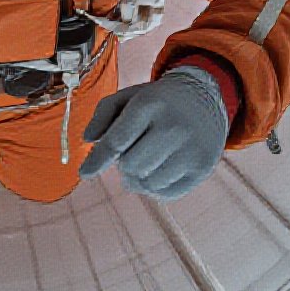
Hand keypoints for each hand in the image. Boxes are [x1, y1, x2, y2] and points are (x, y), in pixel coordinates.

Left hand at [77, 68, 227, 199]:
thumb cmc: (158, 101)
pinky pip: (167, 194)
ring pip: (147, 184)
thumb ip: (102, 114)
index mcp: (150, 104)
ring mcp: (191, 148)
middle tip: (132, 149)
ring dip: (138, 177)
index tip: (84, 173)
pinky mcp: (203, 167)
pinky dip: (156, 186)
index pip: (116, 141)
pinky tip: (159, 168)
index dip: (97, 160)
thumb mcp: (129, 96)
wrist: (205, 97)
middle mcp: (173, 126)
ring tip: (145, 159)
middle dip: (123, 162)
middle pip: (130, 166)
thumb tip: (87, 139)